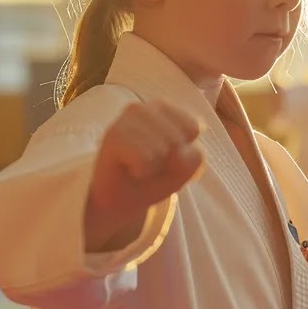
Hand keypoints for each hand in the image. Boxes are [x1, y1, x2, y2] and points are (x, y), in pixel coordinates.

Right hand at [85, 100, 204, 249]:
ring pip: (163, 149)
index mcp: (164, 109)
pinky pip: (145, 159)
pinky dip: (141, 171)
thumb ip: (194, 157)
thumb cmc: (152, 180)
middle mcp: (145, 107)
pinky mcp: (113, 134)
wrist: (118, 202)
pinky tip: (128, 168)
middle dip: (168, 162)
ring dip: (153, 168)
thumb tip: (175, 150)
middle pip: (178, 140)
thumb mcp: (184, 169)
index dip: (183, 152)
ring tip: (137, 166)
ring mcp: (126, 119)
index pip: (192, 127)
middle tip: (148, 165)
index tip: (165, 158)